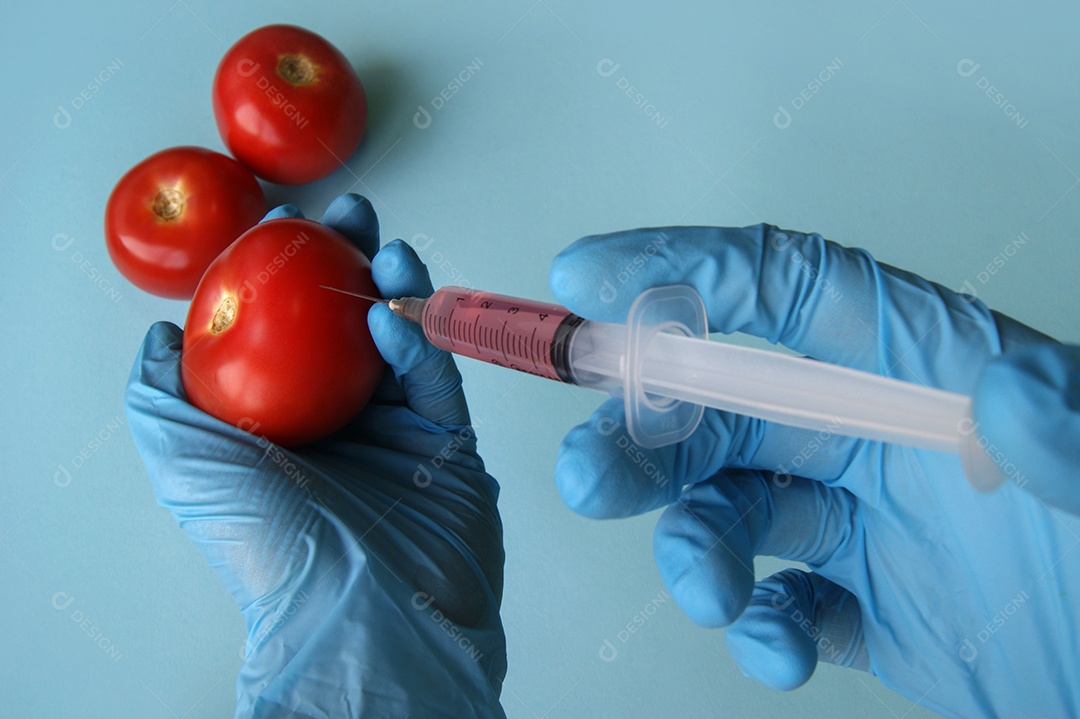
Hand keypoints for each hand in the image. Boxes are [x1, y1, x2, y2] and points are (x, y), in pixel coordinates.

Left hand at [126, 195, 505, 717]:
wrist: (356, 607)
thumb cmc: (265, 536)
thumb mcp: (179, 456)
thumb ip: (160, 391)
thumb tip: (162, 336)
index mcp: (279, 425)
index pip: (284, 331)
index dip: (284, 272)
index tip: (286, 225)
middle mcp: (337, 425)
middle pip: (347, 324)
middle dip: (349, 263)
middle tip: (350, 219)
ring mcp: (397, 434)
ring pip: (401, 342)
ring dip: (393, 289)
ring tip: (385, 251)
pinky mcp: (449, 446)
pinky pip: (437, 380)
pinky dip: (420, 343)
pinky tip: (395, 317)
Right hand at [550, 225, 1078, 717]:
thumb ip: (1067, 434)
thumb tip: (1010, 394)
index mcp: (924, 366)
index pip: (783, 285)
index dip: (681, 270)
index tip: (586, 280)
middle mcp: (879, 433)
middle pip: (725, 408)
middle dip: (642, 438)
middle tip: (588, 477)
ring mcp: (867, 522)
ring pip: (733, 510)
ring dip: (693, 547)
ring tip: (707, 593)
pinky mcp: (868, 605)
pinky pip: (783, 607)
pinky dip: (760, 631)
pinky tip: (782, 650)